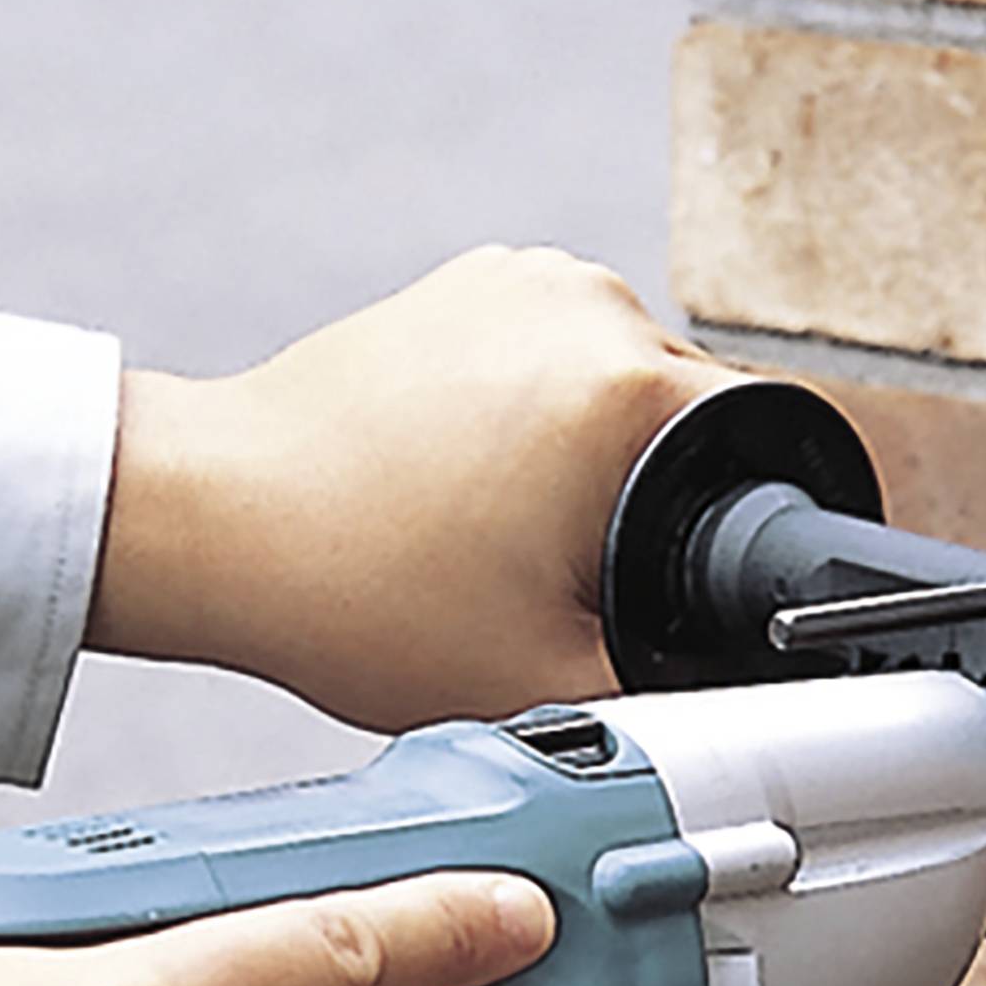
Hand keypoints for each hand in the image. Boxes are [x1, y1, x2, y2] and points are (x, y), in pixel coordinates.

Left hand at [87, 246, 728, 727]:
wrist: (216, 521)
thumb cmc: (351, 591)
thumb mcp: (551, 680)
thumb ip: (680, 694)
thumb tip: (751, 703)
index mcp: (625, 387)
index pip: (769, 454)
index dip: (753, 540)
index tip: (702, 593)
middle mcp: (587, 304)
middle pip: (703, 422)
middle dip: (671, 506)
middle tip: (583, 580)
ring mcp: (526, 281)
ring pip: (635, 394)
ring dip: (612, 466)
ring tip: (523, 535)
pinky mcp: (476, 285)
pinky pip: (567, 364)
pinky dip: (553, 427)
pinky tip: (490, 490)